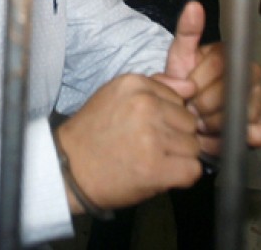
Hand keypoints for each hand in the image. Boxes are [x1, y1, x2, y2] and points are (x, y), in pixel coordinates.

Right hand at [54, 73, 202, 211]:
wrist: (67, 169)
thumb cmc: (94, 133)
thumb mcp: (118, 96)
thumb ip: (156, 86)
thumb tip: (192, 87)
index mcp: (135, 84)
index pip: (180, 99)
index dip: (169, 118)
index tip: (150, 130)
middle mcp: (145, 105)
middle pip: (190, 122)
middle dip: (177, 137)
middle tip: (152, 148)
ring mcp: (151, 136)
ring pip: (193, 146)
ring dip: (179, 157)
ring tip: (154, 161)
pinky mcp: (154, 167)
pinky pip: (192, 170)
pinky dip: (182, 176)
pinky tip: (163, 176)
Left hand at [156, 1, 260, 153]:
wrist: (187, 121)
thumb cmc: (185, 88)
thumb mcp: (179, 60)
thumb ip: (186, 34)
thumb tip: (194, 6)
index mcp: (232, 54)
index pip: (220, 63)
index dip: (198, 83)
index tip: (185, 95)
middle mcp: (251, 73)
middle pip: (235, 87)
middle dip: (206, 106)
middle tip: (191, 115)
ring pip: (249, 109)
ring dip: (221, 124)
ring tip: (203, 129)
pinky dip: (254, 136)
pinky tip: (233, 137)